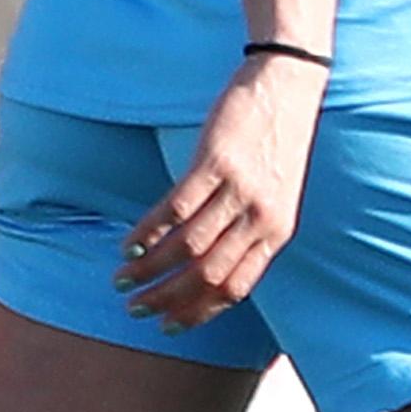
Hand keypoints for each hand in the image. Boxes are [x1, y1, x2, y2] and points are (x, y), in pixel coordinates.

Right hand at [114, 53, 326, 330]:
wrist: (287, 86)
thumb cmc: (276, 140)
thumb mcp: (274, 194)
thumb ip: (249, 228)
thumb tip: (210, 261)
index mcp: (276, 233)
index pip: (235, 289)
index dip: (198, 312)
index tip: (168, 326)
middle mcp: (260, 219)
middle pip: (209, 275)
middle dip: (167, 299)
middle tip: (134, 309)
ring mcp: (239, 191)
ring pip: (189, 246)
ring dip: (151, 270)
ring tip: (122, 278)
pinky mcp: (216, 161)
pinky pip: (178, 207)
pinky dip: (150, 230)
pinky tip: (130, 243)